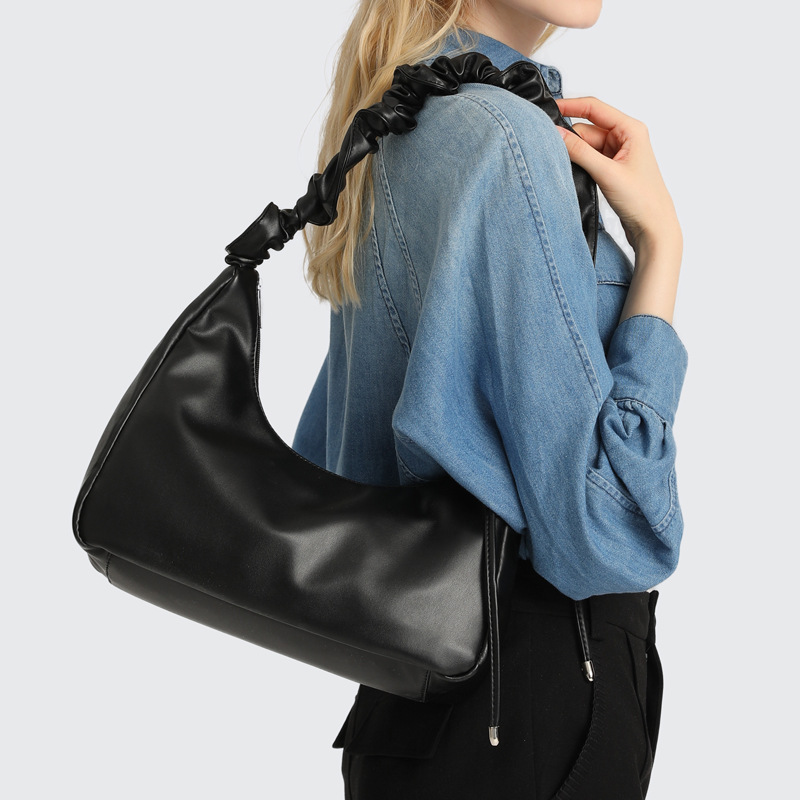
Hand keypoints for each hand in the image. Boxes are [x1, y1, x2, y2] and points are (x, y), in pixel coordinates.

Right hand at [554, 96, 681, 251]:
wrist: (654, 227)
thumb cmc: (642, 200)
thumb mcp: (606, 173)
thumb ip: (579, 152)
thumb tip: (555, 133)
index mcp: (630, 129)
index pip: (594, 108)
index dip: (570, 106)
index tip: (548, 109)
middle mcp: (624, 137)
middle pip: (586, 128)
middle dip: (570, 139)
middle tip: (555, 153)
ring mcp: (617, 153)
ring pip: (585, 145)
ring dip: (575, 155)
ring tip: (570, 169)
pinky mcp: (612, 168)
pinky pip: (589, 159)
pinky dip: (580, 164)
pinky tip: (576, 174)